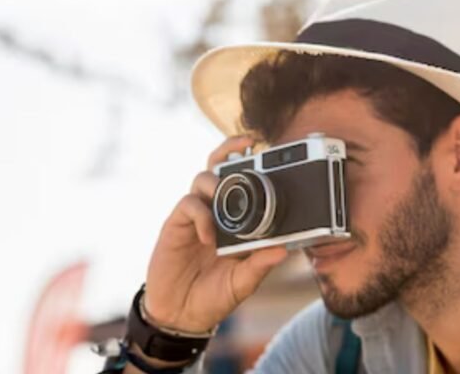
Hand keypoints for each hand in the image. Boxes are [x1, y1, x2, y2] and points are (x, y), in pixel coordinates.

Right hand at [143, 136, 288, 332]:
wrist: (181, 314)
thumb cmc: (214, 295)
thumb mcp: (243, 282)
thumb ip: (260, 265)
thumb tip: (284, 250)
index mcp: (234, 220)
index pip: (241, 182)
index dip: (249, 161)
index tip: (264, 147)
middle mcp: (214, 211)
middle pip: (218, 167)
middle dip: (230, 150)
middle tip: (247, 144)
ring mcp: (194, 216)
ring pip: (203, 179)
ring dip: (216, 184)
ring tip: (226, 205)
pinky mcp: (175, 225)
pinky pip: (188, 205)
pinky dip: (202, 215)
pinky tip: (209, 237)